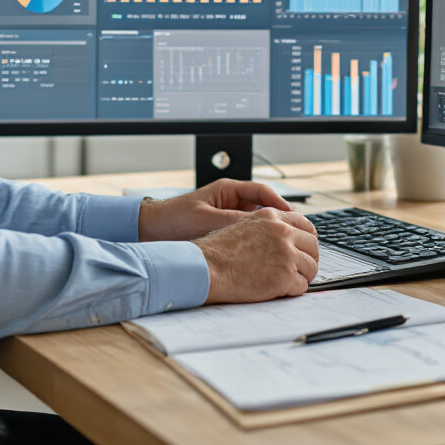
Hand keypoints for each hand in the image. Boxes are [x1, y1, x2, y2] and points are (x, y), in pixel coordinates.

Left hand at [138, 178, 292, 241]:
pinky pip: (245, 235)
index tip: (291, 215)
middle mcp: (230, 201)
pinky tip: (262, 253)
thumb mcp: (205, 219)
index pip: (261, 191)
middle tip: (293, 233)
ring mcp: (227, 216)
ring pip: (256, 224)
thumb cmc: (172, 219)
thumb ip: (232, 221)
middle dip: (279, 220)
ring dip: (268, 233)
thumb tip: (259, 225)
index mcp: (227, 190)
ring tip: (281, 245)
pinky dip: (255, 243)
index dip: (278, 203)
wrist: (150, 232)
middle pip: (263, 207)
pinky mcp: (223, 232)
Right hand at [194, 208, 318, 303]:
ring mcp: (286, 254)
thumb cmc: (218, 251)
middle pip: (313, 246)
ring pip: (311, 267)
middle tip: (300, 269)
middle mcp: (282, 232)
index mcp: (272, 217)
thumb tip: (285, 239)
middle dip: (309, 259)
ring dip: (302, 276)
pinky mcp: (285, 276)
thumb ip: (267, 228)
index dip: (308, 239)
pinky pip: (302, 286)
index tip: (305, 249)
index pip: (305, 225)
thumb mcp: (244, 226)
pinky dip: (294, 290)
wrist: (207, 268)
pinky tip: (280, 290)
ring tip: (288, 281)